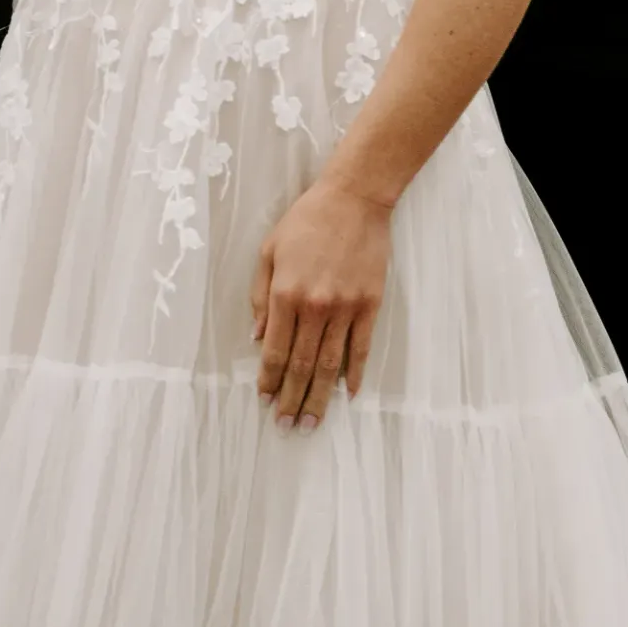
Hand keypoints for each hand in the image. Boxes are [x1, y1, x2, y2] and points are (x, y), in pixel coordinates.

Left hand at [251, 171, 389, 430]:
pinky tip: (350, 394)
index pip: (276, 351)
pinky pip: (361, 348)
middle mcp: (314, 306)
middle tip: (287, 427)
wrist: (354, 198)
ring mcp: (345, 308)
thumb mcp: (270, 250)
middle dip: (292, 400)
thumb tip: (258, 337)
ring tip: (312, 423)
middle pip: (301, 365)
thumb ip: (260, 295)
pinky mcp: (369, 304)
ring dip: (319, 397)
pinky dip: (355, 374)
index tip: (266, 401)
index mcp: (285, 294)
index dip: (270, 380)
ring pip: (330, 365)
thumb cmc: (307, 220)